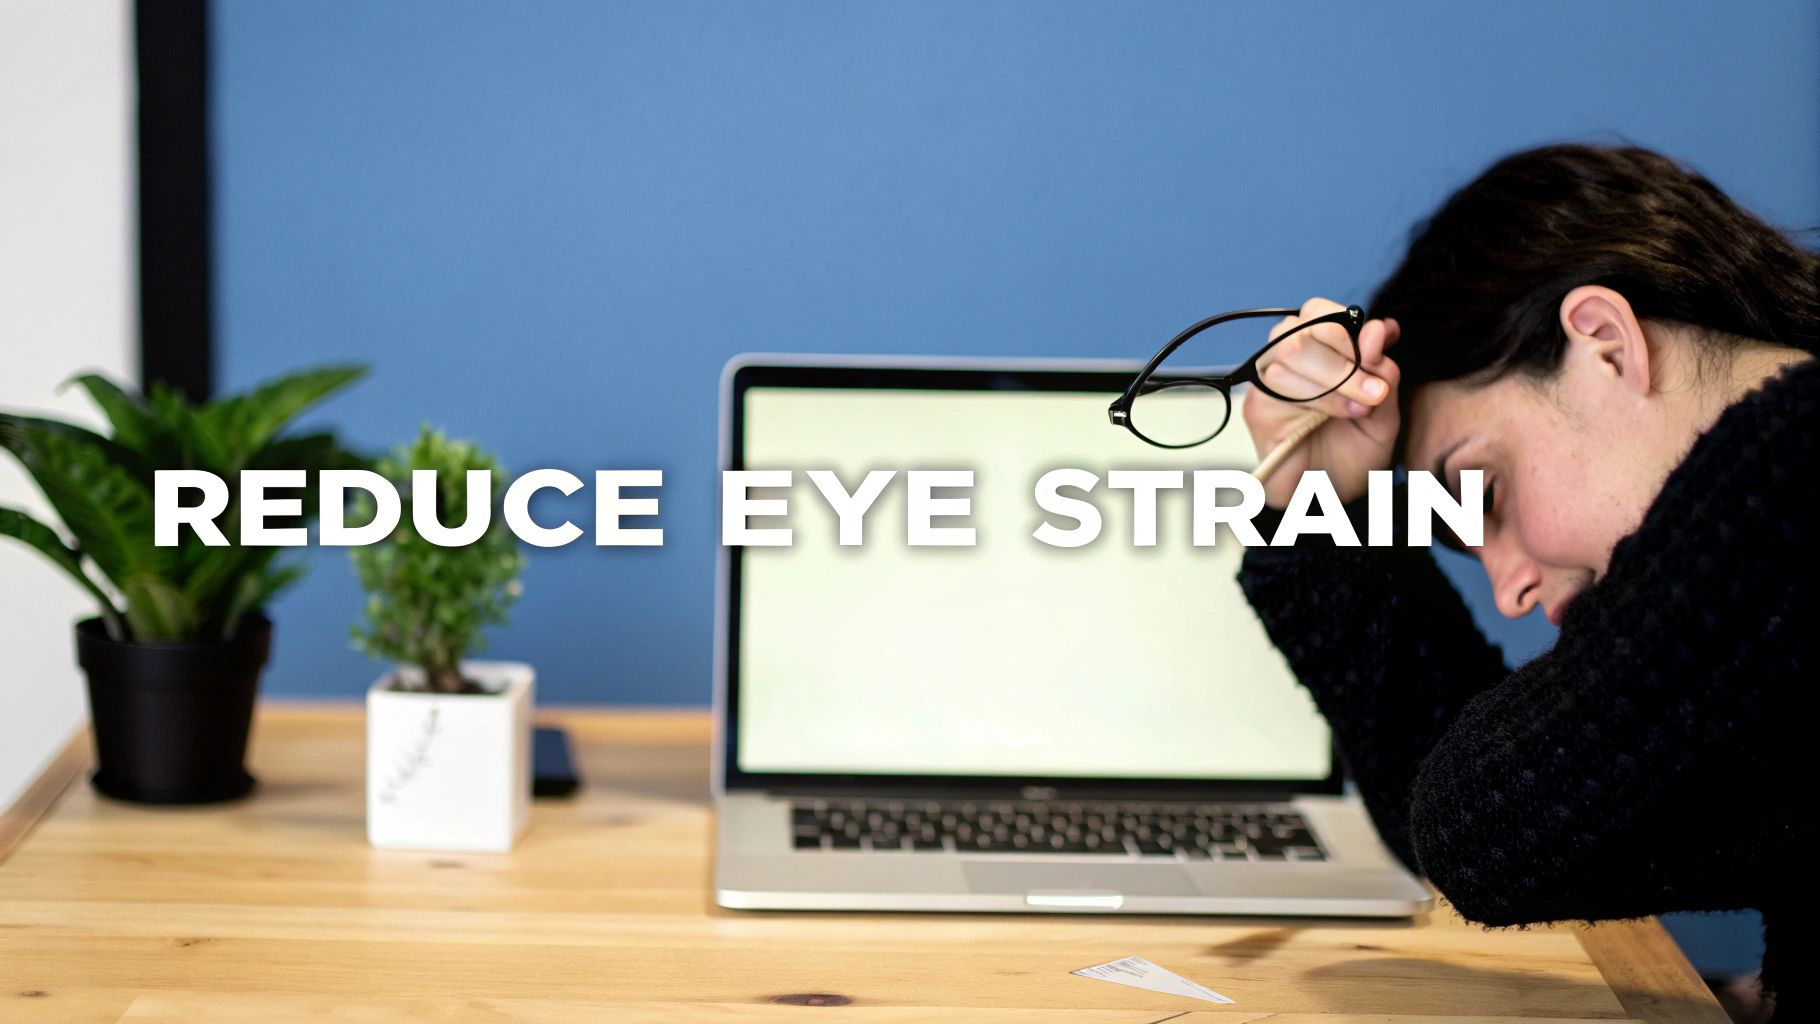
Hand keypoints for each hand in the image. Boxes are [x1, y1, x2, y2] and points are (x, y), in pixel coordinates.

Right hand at [1241, 297, 1400, 507]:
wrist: (1329, 500)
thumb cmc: (1352, 456)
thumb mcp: (1385, 412)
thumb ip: (1383, 371)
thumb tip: (1380, 329)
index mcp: (1318, 352)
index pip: (1320, 312)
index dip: (1351, 326)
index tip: (1382, 352)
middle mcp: (1289, 361)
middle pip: (1306, 325)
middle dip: (1346, 356)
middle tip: (1372, 392)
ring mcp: (1269, 381)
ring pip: (1292, 348)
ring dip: (1336, 378)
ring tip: (1359, 409)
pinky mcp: (1258, 406)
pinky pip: (1280, 383)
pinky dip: (1319, 397)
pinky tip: (1338, 416)